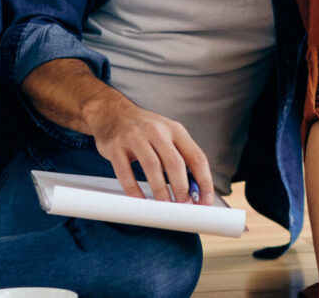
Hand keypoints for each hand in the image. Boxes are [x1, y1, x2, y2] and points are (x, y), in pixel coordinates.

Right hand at [87, 98, 211, 203]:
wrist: (112, 113)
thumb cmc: (145, 130)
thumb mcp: (168, 136)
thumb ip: (180, 158)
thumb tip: (195, 190)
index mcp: (176, 130)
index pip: (197, 157)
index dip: (204, 181)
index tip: (206, 200)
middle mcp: (157, 131)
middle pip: (175, 163)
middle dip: (182, 188)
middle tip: (183, 205)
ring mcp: (135, 138)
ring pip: (152, 167)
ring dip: (160, 190)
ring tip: (165, 204)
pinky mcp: (116, 147)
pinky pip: (125, 172)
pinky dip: (133, 189)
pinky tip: (140, 199)